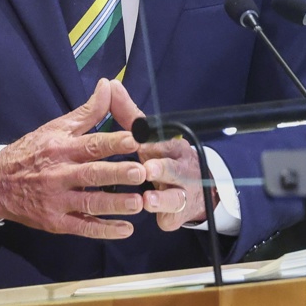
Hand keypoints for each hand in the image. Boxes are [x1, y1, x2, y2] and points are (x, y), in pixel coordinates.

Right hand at [0, 79, 144, 238]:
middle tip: (142, 172)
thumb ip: (87, 111)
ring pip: (89, 203)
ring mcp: (57, 201)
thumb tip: (108, 85)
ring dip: (115, 204)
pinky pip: (83, 227)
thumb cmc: (32, 151)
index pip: (90, 145)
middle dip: (117, 174)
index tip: (135, 140)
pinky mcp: (55, 223)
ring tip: (139, 203)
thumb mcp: (56, 128)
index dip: (113, 142)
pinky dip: (104, 230)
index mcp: (61, 149)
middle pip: (91, 174)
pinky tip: (126, 229)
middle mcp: (59, 175)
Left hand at [108, 81, 211, 230]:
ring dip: (162, 198)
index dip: (151, 142)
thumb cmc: (162, 157)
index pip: (162, 141)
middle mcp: (180, 167)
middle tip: (146, 169)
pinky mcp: (178, 213)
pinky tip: (161, 221)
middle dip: (161, 168)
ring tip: (148, 200)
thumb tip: (110, 84)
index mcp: (171, 146)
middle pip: (172, 167)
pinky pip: (173, 217)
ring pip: (175, 195)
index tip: (139, 139)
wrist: (195, 187)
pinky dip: (167, 218)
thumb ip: (128, 114)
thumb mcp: (148, 136)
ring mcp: (181, 191)